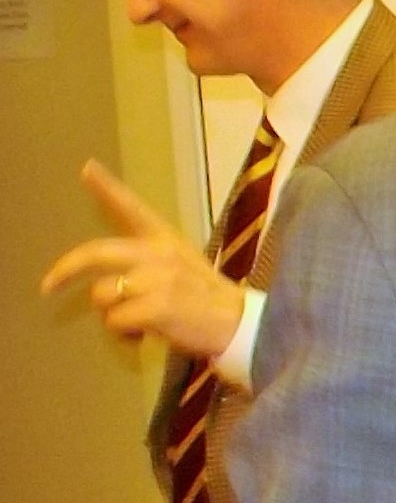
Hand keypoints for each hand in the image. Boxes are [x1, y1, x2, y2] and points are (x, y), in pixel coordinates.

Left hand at [40, 159, 246, 357]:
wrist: (241, 325)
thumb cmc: (207, 300)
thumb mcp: (182, 266)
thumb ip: (147, 261)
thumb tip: (107, 279)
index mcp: (166, 240)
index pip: (133, 209)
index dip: (108, 187)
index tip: (87, 167)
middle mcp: (160, 254)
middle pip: (97, 253)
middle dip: (66, 270)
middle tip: (49, 286)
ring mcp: (158, 279)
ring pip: (102, 294)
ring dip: (111, 314)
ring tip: (135, 322)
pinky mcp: (157, 306)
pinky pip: (115, 321)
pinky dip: (124, 335)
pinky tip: (144, 335)